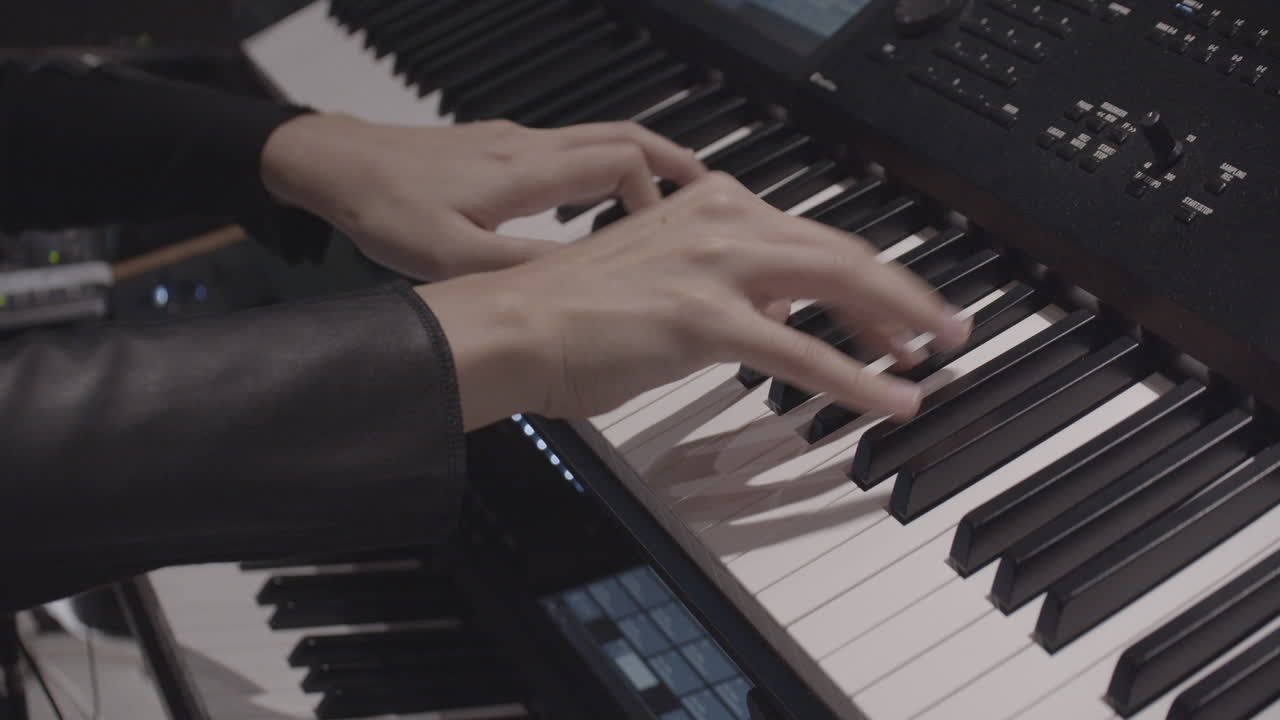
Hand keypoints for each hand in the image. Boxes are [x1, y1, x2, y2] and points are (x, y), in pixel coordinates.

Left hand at [259, 114, 705, 279]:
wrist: (334, 164)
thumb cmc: (385, 208)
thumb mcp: (449, 256)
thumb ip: (517, 270)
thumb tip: (582, 284)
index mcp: (526, 172)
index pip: (621, 163)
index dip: (657, 196)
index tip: (665, 236)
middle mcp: (529, 148)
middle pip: (625, 138)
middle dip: (674, 165)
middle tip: (714, 195)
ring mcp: (515, 143)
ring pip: (600, 139)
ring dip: (643, 164)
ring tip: (672, 199)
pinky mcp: (498, 149)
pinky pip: (571, 149)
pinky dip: (605, 168)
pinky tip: (599, 203)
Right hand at [416, 172, 972, 430]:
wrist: (513, 323)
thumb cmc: (571, 309)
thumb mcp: (659, 274)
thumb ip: (719, 280)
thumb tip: (765, 310)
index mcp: (711, 207)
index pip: (814, 238)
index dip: (867, 277)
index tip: (895, 307)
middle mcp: (722, 223)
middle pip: (844, 254)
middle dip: (906, 294)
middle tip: (945, 327)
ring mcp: (716, 268)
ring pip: (838, 285)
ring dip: (899, 324)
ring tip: (933, 356)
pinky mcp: (705, 319)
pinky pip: (801, 352)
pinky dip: (856, 379)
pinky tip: (890, 399)